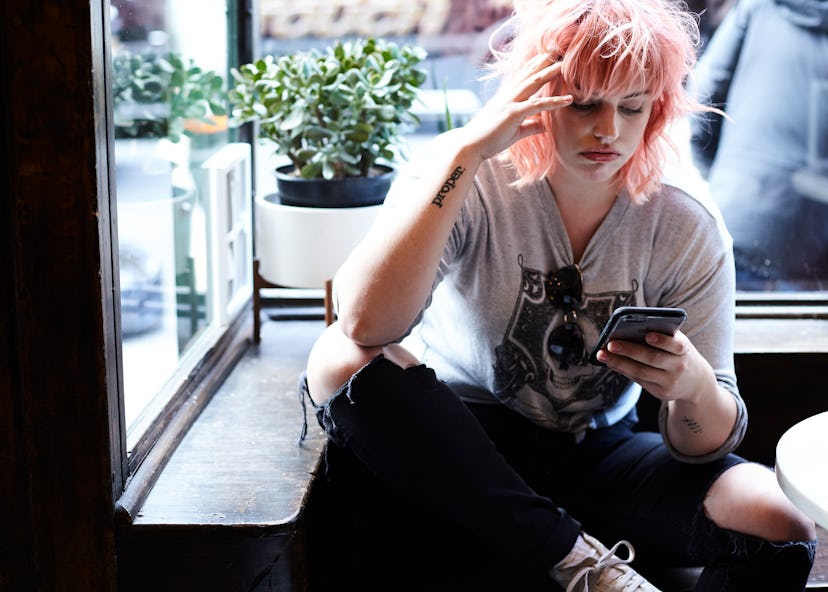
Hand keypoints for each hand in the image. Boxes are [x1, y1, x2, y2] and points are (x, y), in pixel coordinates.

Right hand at [459, 54, 572, 160]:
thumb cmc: (488, 139)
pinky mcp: (513, 114)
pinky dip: (554, 101)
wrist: (470, 146)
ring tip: (565, 65)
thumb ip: (530, 126)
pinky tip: (568, 99)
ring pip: (534, 82)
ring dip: (550, 72)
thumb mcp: (514, 131)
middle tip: (558, 48)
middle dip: (544, 60)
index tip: (547, 54)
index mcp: (506, 97)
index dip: (535, 64)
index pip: (522, 76)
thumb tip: (544, 126)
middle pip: (530, 73)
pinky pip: (537, 105)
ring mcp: (511, 102)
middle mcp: (508, 95)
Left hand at [595, 330, 714, 403]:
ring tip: (602, 354)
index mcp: (684, 350)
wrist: (696, 382)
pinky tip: (610, 362)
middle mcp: (679, 367)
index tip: (647, 335)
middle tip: (610, 344)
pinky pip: (638, 380)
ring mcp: (670, 382)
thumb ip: (661, 335)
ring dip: (619, 363)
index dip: (662, 340)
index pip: (675, 345)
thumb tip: (628, 329)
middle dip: (630, 351)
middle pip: (652, 359)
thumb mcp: (678, 343)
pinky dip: (623, 370)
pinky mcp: (661, 393)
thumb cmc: (679, 354)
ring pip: (641, 372)